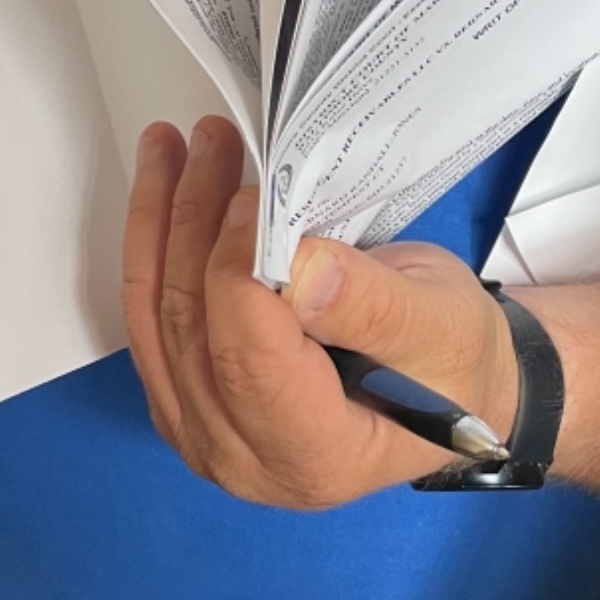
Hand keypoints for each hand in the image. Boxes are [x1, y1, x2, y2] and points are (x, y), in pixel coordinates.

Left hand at [122, 116, 519, 507]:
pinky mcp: (184, 399)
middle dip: (194, 221)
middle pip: (192, 331)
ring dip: (159, 222)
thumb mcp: (440, 327)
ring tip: (171, 144)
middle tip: (214, 138)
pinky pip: (148, 319)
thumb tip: (301, 271)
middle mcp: (244, 461)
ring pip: (154, 317)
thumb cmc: (451, 358)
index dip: (238, 268)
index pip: (250, 361)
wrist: (445, 382)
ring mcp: (204, 434)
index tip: (255, 190)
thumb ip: (375, 307)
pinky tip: (159, 186)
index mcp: (315, 455)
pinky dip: (151, 247)